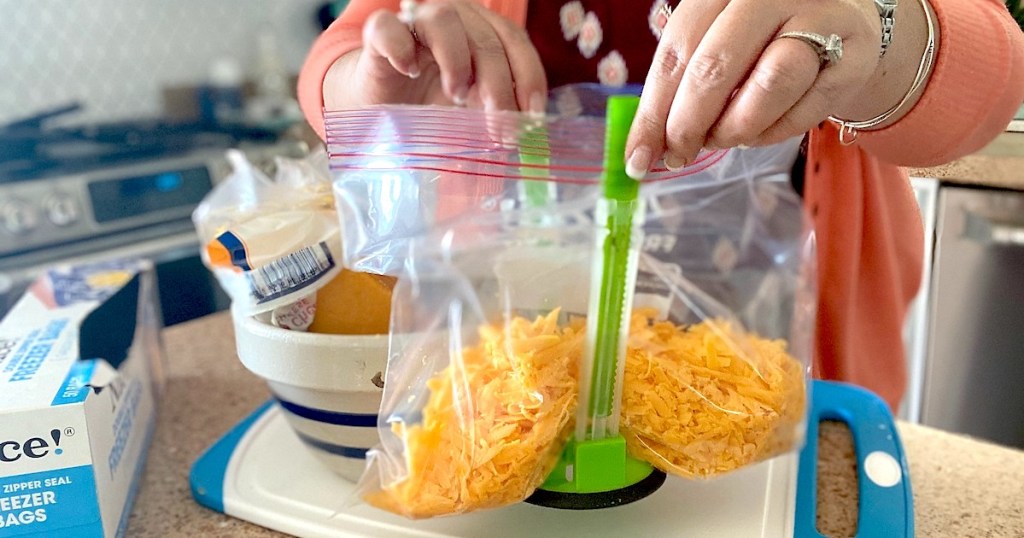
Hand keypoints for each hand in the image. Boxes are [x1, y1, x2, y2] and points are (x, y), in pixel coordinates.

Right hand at [327, 0, 546, 111]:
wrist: (378, 106)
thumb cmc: (429, 105)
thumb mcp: (472, 109)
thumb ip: (498, 110)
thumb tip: (529, 134)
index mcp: (480, 29)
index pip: (514, 40)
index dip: (529, 76)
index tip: (532, 115)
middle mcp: (452, 18)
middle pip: (486, 37)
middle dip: (499, 84)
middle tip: (500, 126)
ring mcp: (414, 22)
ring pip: (443, 19)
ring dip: (457, 60)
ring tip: (455, 95)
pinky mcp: (377, 34)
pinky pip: (388, 27)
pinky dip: (400, 48)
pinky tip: (409, 72)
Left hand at [625, 0, 880, 177]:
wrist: (848, 23)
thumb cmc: (766, 38)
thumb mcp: (718, 43)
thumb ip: (682, 84)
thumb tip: (643, 148)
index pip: (677, 47)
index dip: (653, 109)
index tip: (638, 156)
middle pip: (716, 66)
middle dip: (687, 124)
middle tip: (678, 156)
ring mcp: (818, 18)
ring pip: (768, 84)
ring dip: (735, 128)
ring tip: (724, 139)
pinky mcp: (853, 54)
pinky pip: (806, 106)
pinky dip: (774, 131)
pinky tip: (760, 132)